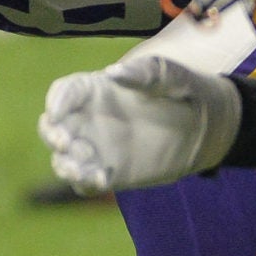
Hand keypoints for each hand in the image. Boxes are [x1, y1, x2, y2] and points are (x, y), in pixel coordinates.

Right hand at [41, 53, 240, 195]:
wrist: (204, 127)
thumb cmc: (182, 91)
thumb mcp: (169, 76)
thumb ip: (143, 72)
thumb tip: (114, 72)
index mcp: (95, 90)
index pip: (64, 92)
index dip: (56, 100)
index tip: (57, 110)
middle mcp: (88, 119)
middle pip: (52, 126)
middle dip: (52, 134)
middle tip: (65, 141)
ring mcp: (95, 148)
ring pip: (63, 159)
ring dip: (65, 164)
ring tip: (80, 169)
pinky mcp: (107, 173)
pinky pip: (85, 182)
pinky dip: (86, 183)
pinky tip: (103, 180)